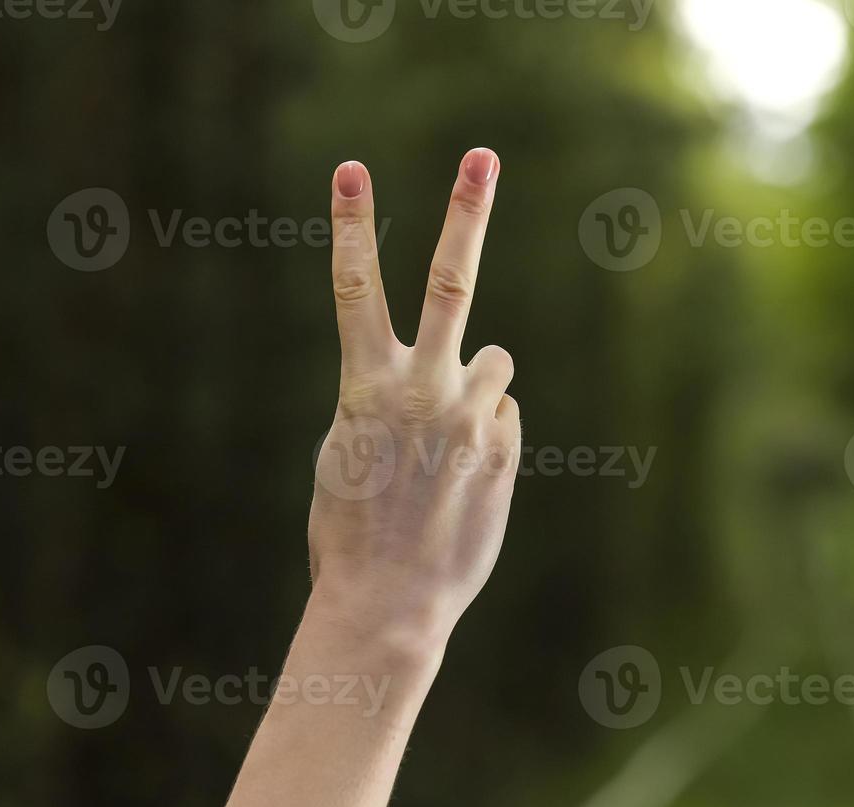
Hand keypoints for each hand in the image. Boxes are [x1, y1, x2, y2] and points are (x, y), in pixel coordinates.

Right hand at [309, 150, 517, 662]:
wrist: (389, 602)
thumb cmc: (351, 529)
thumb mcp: (347, 451)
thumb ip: (386, 398)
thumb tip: (450, 375)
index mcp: (364, 386)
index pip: (354, 286)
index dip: (352, 222)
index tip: (351, 166)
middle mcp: (423, 390)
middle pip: (451, 283)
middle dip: (465, 213)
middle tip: (481, 156)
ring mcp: (470, 418)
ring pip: (495, 363)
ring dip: (478, 387)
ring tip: (449, 444)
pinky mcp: (506, 449)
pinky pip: (505, 414)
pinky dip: (490, 432)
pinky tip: (466, 478)